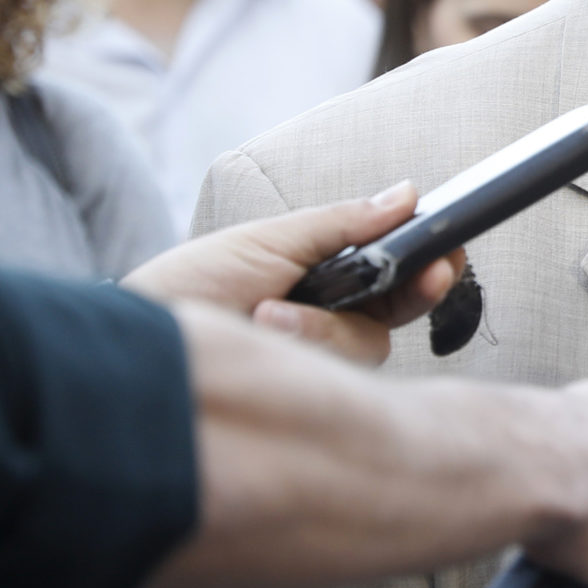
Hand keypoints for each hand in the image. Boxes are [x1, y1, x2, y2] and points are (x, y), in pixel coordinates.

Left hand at [121, 182, 460, 366]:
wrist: (136, 339)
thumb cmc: (190, 286)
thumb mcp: (268, 241)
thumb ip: (341, 224)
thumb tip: (408, 194)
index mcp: (327, 277)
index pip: (399, 271)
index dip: (431, 262)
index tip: (450, 249)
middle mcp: (330, 321)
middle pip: (402, 311)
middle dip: (418, 289)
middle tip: (429, 274)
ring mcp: (316, 361)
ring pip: (368, 343)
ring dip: (322, 325)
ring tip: (268, 310)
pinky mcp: (302, 393)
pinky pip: (332, 370)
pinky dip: (301, 343)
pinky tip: (264, 331)